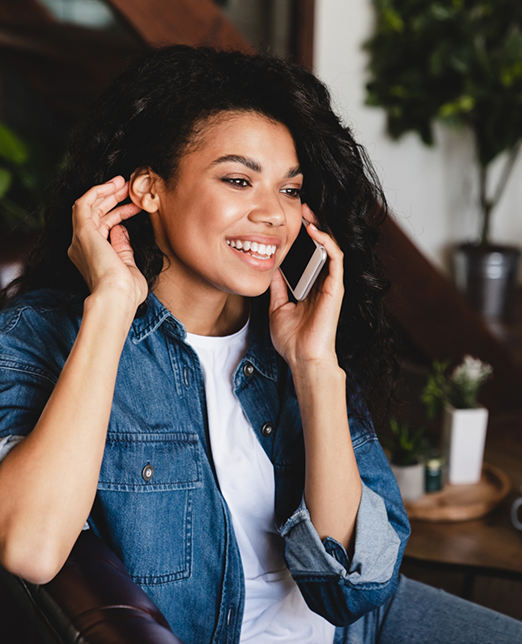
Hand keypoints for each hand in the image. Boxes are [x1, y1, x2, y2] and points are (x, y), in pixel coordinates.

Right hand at [68, 176, 147, 311]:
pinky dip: (97, 191)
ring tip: (123, 182)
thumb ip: (123, 248)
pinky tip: (113, 185)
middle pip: (95, 215)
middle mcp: (81, 247)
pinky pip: (84, 203)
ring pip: (88, 206)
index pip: (103, 228)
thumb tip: (121, 230)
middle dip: (112, 200)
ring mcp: (80, 239)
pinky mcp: (82, 231)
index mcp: (91, 257)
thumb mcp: (128, 267)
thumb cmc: (126, 292)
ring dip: (105, 192)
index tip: (135, 206)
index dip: (118, 214)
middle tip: (129, 189)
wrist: (116, 298)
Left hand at [268, 204, 343, 372]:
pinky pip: (336, 259)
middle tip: (301, 206)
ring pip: (331, 247)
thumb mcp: (277, 307)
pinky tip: (315, 231)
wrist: (302, 359)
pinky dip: (327, 242)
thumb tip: (270, 266)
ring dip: (321, 227)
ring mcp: (331, 284)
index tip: (290, 219)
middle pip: (322, 246)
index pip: (310, 253)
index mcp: (311, 285)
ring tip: (308, 211)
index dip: (303, 235)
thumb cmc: (292, 339)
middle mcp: (323, 282)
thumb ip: (277, 286)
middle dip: (313, 224)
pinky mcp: (335, 288)